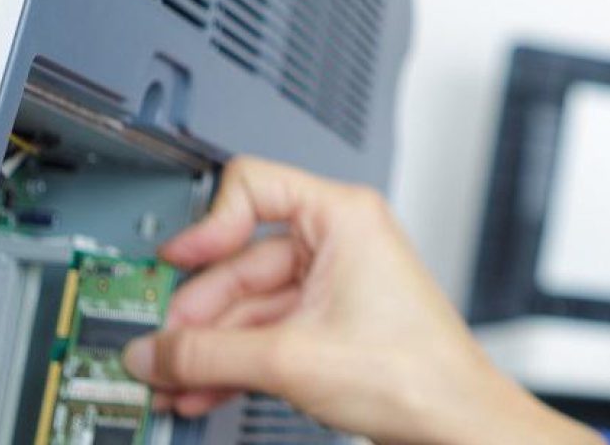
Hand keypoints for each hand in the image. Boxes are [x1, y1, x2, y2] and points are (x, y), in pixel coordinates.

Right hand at [122, 157, 597, 444]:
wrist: (456, 423)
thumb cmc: (417, 374)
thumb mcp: (290, 358)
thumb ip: (208, 353)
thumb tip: (153, 351)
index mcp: (343, 217)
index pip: (251, 187)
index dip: (206, 224)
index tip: (174, 260)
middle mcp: (339, 243)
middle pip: (238, 262)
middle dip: (196, 314)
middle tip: (159, 348)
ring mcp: (334, 287)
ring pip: (247, 307)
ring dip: (206, 348)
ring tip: (171, 380)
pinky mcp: (330, 327)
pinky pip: (264, 334)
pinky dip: (231, 361)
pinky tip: (200, 389)